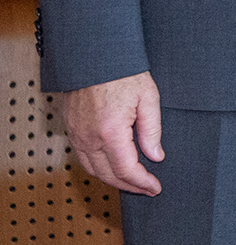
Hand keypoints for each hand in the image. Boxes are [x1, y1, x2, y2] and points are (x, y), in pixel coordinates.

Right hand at [62, 71, 162, 195]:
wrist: (94, 56)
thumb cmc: (122, 72)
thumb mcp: (148, 98)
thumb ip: (152, 130)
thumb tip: (156, 156)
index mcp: (110, 131)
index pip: (126, 170)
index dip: (141, 182)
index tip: (155, 187)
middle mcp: (89, 137)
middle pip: (107, 174)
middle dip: (128, 185)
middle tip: (146, 188)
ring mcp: (76, 134)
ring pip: (91, 169)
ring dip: (111, 179)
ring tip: (131, 181)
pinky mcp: (70, 129)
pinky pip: (82, 157)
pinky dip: (97, 167)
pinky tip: (111, 166)